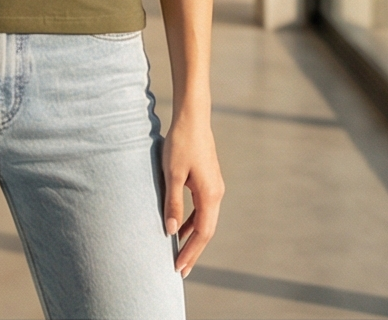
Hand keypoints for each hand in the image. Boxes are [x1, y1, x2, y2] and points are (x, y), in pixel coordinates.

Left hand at [162, 112, 223, 277]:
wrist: (192, 117)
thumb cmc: (181, 143)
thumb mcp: (173, 173)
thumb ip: (173, 203)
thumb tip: (171, 231)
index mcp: (210, 195)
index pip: (202, 233)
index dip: (191, 252)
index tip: (179, 267)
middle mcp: (216, 193)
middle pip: (206, 231)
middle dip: (193, 251)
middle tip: (180, 270)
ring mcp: (214, 186)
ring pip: (205, 220)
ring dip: (193, 237)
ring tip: (180, 253)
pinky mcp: (208, 180)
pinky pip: (202, 209)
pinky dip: (192, 222)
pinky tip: (180, 227)